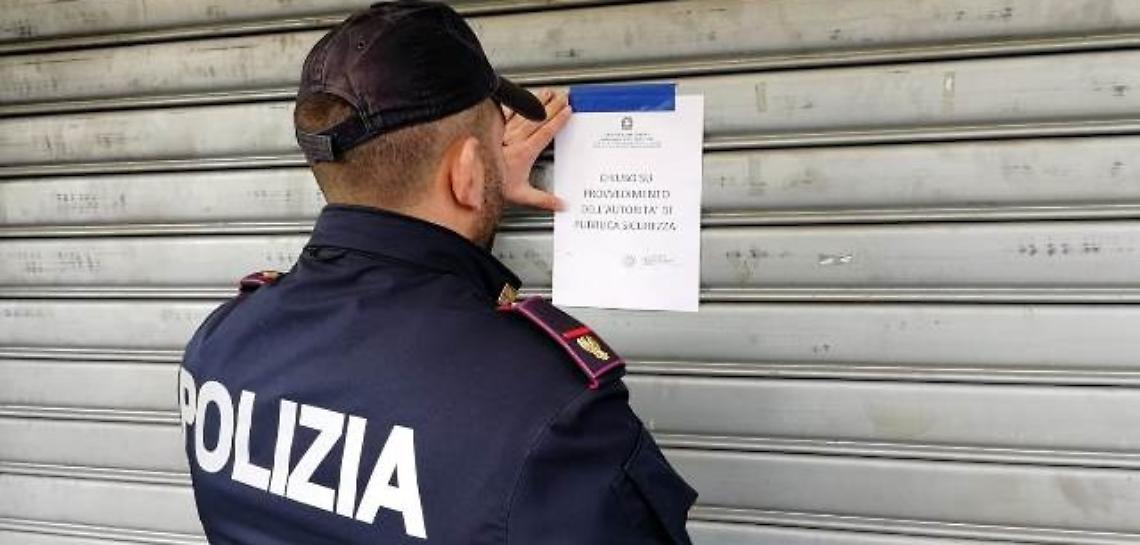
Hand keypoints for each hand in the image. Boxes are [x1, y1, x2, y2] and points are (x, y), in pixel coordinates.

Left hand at [501, 89, 571, 210]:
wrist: (468, 177)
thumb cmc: (491, 184)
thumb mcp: (521, 195)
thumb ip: (543, 199)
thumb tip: (560, 204)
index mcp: (524, 153)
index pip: (545, 133)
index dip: (558, 121)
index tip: (567, 111)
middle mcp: (515, 140)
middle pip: (538, 119)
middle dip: (552, 106)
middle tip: (563, 95)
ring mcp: (503, 133)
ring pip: (524, 114)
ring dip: (536, 101)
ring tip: (547, 92)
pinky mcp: (492, 129)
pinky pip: (505, 114)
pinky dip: (513, 104)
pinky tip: (518, 98)